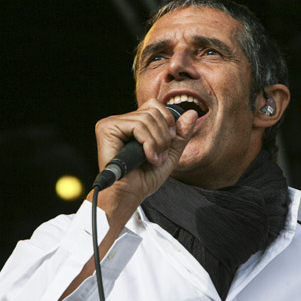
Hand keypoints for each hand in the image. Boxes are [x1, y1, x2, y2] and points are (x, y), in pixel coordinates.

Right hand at [90, 99, 197, 218]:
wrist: (129, 195)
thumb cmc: (145, 178)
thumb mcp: (170, 153)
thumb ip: (181, 134)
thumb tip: (193, 112)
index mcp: (133, 123)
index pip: (155, 105)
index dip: (168, 120)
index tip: (169, 142)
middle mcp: (121, 120)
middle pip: (153, 111)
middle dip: (164, 135)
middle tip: (160, 156)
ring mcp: (112, 123)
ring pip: (147, 119)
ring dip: (157, 142)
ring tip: (154, 160)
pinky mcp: (107, 128)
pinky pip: (137, 126)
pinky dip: (149, 144)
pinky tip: (148, 158)